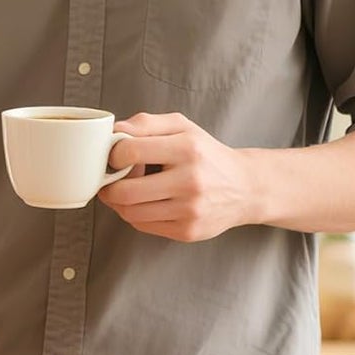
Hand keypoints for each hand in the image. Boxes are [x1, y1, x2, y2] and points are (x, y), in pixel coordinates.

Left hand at [97, 112, 256, 241]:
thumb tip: (114, 131)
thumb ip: (146, 123)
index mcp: (187, 149)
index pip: (130, 152)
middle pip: (125, 191)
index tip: (113, 156)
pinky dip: (134, 215)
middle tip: (110, 179)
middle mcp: (190, 181)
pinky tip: (142, 203)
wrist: (246, 188)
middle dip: (108, 186)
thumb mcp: (182, 127)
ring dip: (117, 203)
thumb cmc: (207, 154)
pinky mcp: (188, 231)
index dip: (112, 155)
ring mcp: (190, 210)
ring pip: (130, 213)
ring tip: (124, 190)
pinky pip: (143, 226)